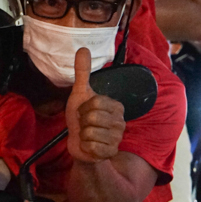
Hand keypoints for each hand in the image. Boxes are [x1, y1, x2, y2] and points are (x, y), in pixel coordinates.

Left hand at [65, 48, 125, 163]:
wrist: (79, 143)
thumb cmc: (81, 118)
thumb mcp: (80, 93)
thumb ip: (82, 72)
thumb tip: (83, 48)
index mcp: (117, 106)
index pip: (95, 102)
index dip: (83, 107)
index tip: (84, 111)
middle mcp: (121, 122)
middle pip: (93, 117)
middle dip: (82, 121)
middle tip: (85, 124)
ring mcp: (117, 138)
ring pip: (90, 133)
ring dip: (82, 135)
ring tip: (87, 135)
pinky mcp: (111, 152)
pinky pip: (91, 147)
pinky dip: (85, 147)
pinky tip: (89, 146)